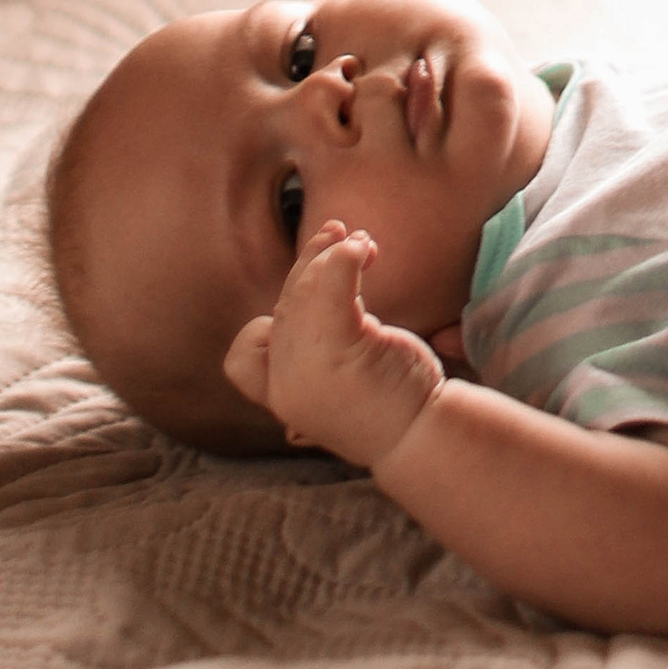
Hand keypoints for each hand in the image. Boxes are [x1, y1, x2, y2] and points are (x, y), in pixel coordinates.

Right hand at [224, 218, 444, 471]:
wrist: (424, 433)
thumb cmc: (388, 398)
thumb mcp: (339, 375)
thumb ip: (317, 343)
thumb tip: (320, 277)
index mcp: (281, 398)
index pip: (243, 360)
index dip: (263, 327)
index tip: (302, 304)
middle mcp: (285, 388)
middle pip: (285, 309)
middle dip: (312, 266)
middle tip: (342, 235)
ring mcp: (308, 371)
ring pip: (304, 293)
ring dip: (332, 256)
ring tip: (363, 242)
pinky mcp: (339, 349)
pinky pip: (329, 288)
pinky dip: (343, 258)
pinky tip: (364, 248)